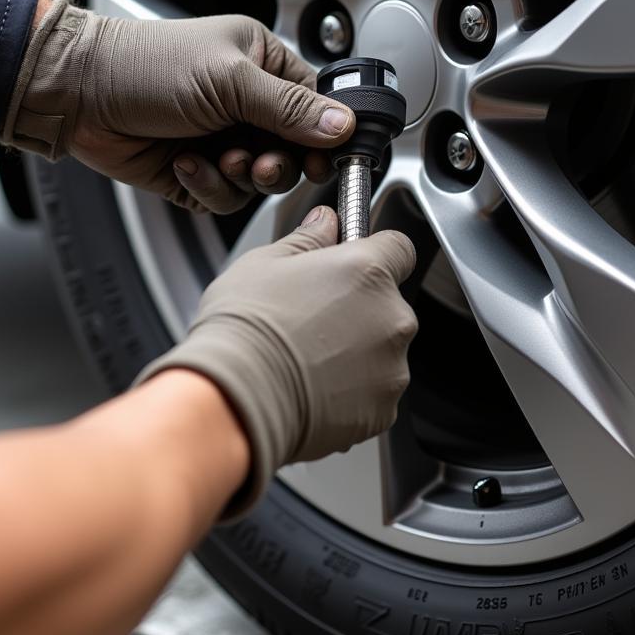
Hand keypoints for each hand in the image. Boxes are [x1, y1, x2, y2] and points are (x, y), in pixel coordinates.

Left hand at [0, 0, 354, 211]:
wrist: (79, 94)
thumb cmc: (145, 66)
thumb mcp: (229, 80)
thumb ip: (290, 107)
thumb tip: (342, 124)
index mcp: (263, 66)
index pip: (316, 106)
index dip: (324, 136)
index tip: (325, 156)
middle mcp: (247, 105)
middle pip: (294, 152)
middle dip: (279, 163)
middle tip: (260, 162)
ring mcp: (223, 141)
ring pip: (261, 182)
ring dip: (241, 177)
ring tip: (220, 158)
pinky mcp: (198, 173)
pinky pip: (226, 198)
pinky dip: (209, 187)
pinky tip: (186, 165)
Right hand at [135, 205, 417, 516]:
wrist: (236, 400)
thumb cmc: (245, 329)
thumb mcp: (264, 263)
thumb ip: (307, 240)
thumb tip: (325, 223)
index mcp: (367, 271)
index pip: (398, 248)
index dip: (376, 253)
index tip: (353, 262)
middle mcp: (391, 317)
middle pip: (388, 303)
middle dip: (359, 308)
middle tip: (312, 318)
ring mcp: (391, 368)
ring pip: (382, 351)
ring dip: (357, 352)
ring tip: (307, 360)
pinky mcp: (383, 411)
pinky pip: (374, 393)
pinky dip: (351, 393)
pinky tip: (312, 389)